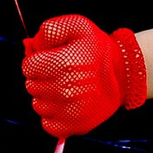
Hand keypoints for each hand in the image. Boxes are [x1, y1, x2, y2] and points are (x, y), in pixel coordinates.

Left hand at [23, 15, 148, 137]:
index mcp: (64, 64)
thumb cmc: (98, 50)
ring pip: (37, 105)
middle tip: (61, 73)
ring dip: (46, 97)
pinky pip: (47, 124)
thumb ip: (50, 30)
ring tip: (65, 87)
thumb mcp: (78, 26)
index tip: (52, 60)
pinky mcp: (75, 126)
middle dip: (42, 78)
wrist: (124, 75)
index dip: (38, 61)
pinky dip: (53, 116)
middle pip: (31, 85)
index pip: (28, 66)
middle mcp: (66, 90)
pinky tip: (66, 104)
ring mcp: (70, 111)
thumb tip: (33, 45)